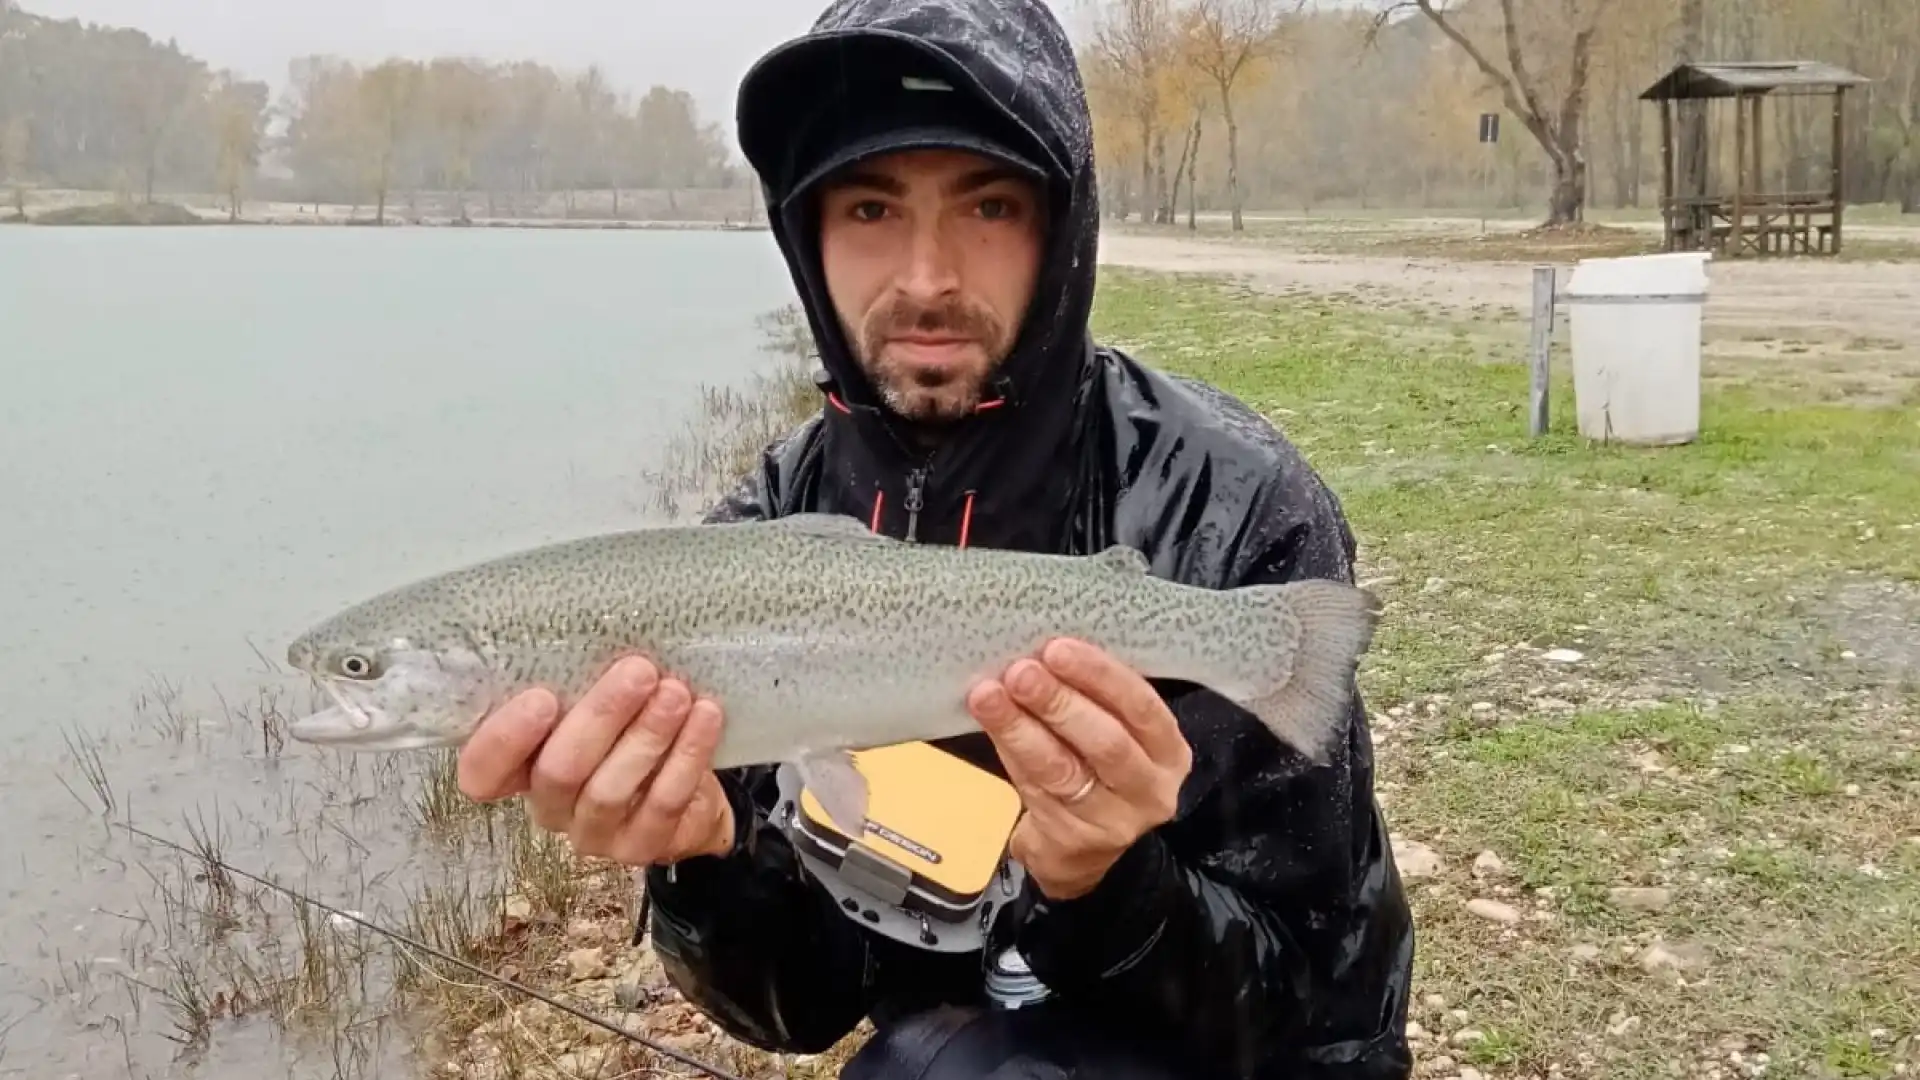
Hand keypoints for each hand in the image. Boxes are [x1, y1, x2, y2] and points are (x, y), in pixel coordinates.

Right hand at [456, 655, 736, 866]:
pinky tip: (704, 717)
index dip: (502, 741)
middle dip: (600, 717)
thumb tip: (598, 620)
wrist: (690, 789)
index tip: (540, 697)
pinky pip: (662, 804)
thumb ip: (582, 681)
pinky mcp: (643, 847)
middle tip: (638, 671)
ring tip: (676, 693)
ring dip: (647, 736)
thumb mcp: (598, 703)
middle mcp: (550, 807)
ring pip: (610, 790)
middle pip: (558, 772)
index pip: (483, 773)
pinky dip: (686, 757)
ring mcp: (595, 833)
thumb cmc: (629, 731)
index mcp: (523, 768)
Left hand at [966, 638, 1192, 900]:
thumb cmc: (1100, 769)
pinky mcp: (1069, 840)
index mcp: (1168, 750)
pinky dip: (1009, 751)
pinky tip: (991, 724)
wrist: (1086, 851)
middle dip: (1058, 702)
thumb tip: (1044, 648)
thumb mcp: (1117, 731)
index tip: (1057, 649)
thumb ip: (1095, 696)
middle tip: (1020, 671)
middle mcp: (1149, 789)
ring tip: (989, 695)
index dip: (1100, 676)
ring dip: (1021, 728)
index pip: (1142, 708)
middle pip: (1105, 743)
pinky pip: (1034, 788)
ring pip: (1062, 770)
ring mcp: (1111, 822)